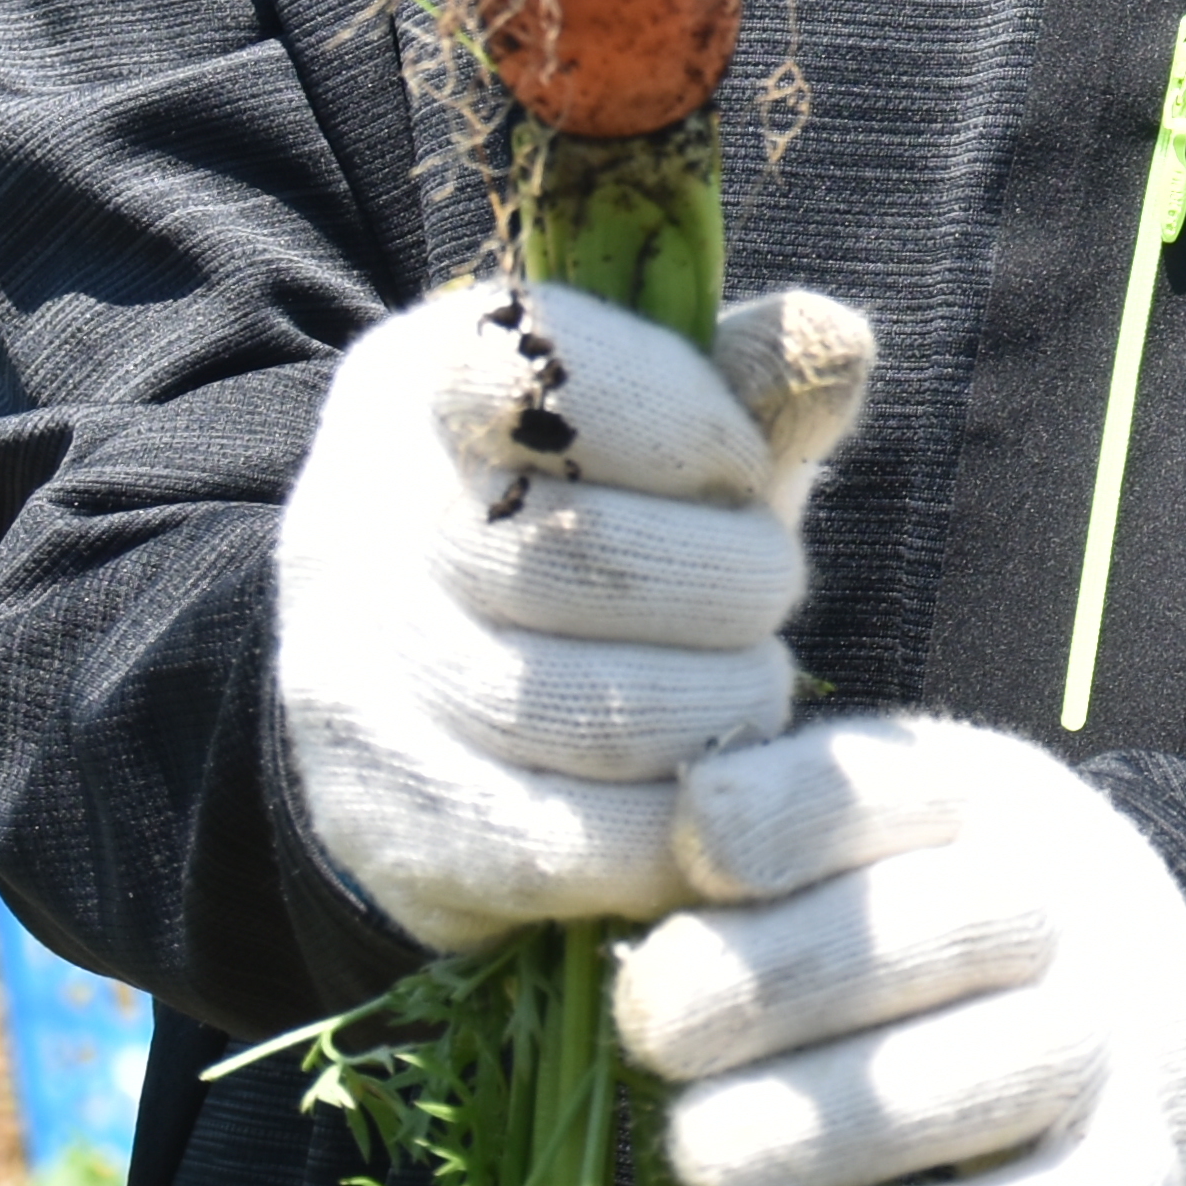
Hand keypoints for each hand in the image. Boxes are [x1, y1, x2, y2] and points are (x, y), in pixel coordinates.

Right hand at [273, 275, 873, 948]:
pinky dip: (664, 827)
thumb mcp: (663, 439)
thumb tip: (833, 345)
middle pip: (586, 557)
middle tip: (767, 595)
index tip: (739, 469)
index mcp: (424, 382)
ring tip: (744, 692)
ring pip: (583, 712)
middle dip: (732, 583)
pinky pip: (560, 840)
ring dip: (715, 708)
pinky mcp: (383, 818)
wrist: (428, 691)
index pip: (553, 379)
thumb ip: (745, 391)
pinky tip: (703, 790)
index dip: (690, 429)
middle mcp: (356, 518)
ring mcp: (352, 676)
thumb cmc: (589, 524)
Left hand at [615, 713, 1185, 1185]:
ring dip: (821, 1124)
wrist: (1154, 1002)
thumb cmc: (935, 922)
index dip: (773, 820)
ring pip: (977, 1076)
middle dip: (761, 983)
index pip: (881, 787)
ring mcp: (1122, 1039)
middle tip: (657, 1030)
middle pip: (918, 933)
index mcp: (988, 798)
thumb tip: (621, 871)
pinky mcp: (1147, 1170)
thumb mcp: (874, 841)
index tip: (689, 862)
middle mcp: (1072, 904)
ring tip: (710, 1151)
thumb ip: (760, 849)